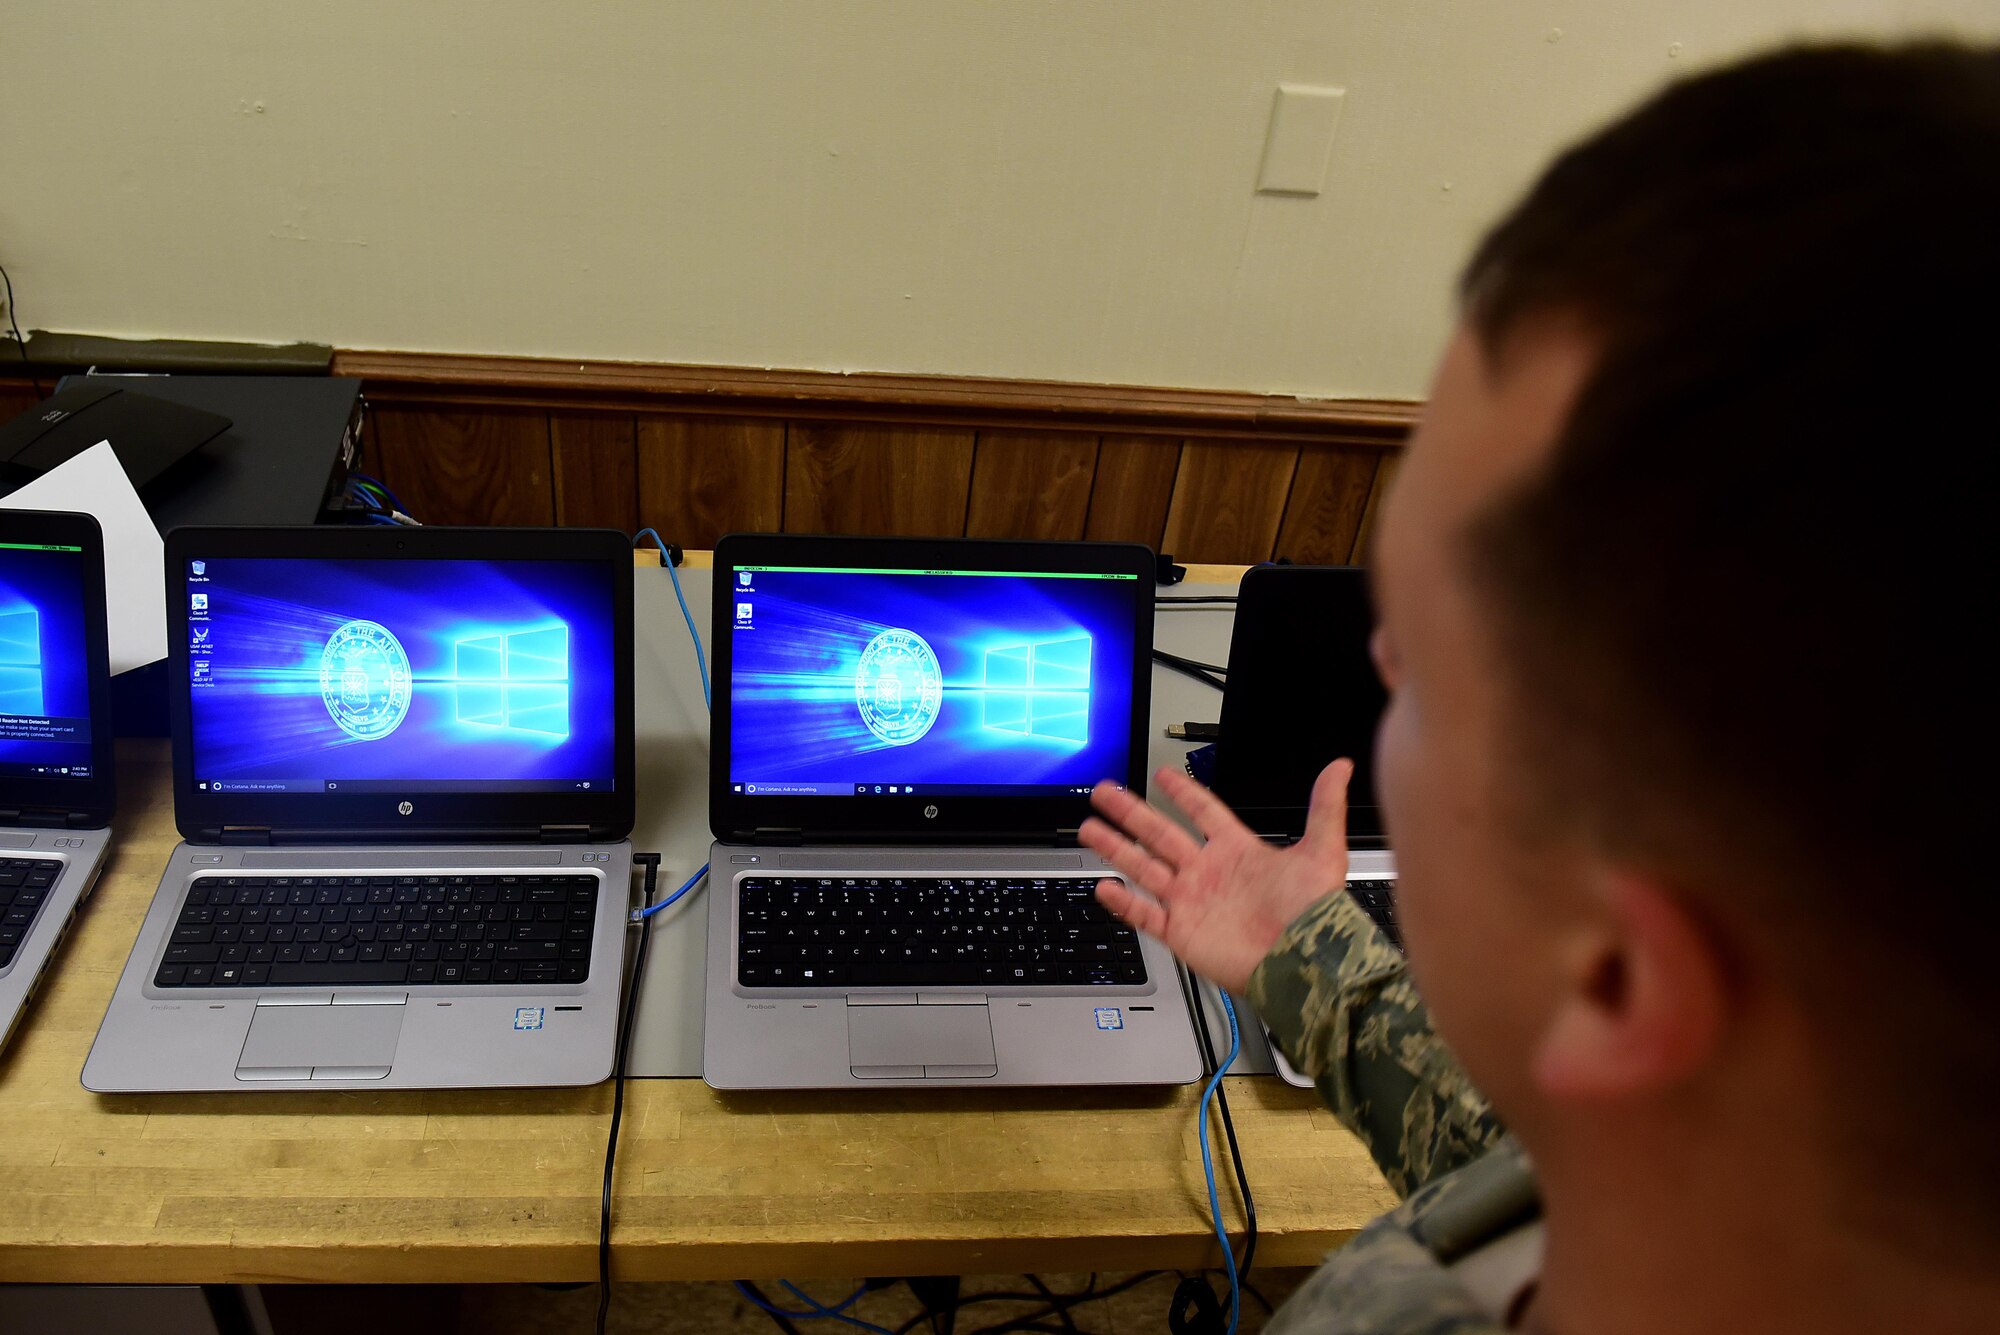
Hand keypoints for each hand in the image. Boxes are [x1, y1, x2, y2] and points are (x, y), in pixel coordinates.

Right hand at [1078, 759, 1354, 993]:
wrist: (1303, 963)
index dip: (1184, 792)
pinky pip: (1145, 913)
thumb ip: (1326, 807)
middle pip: (1161, 833)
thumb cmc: (1315, 914)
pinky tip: (1104, 885)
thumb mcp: (1323, 852)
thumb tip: (1341, 767)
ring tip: (1090, 829)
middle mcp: (1210, 872)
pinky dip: (1123, 901)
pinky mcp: (1182, 931)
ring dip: (1117, 848)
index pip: (1204, 811)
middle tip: (1106, 793)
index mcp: (1238, 850)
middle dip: (1132, 813)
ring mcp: (1193, 901)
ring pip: (1144, 867)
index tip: (1164, 775)